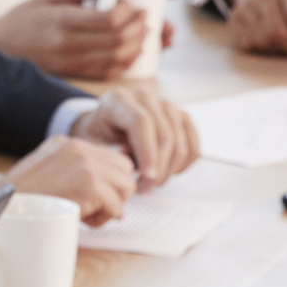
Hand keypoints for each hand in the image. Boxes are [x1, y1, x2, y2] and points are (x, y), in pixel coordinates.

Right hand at [0, 0, 144, 79]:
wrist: (0, 48)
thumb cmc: (24, 19)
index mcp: (63, 20)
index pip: (108, 19)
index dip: (127, 12)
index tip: (131, 3)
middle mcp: (69, 43)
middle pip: (118, 39)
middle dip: (138, 27)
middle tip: (145, 16)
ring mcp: (71, 62)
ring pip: (117, 57)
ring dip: (136, 45)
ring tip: (143, 32)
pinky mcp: (72, 73)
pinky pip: (107, 72)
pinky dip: (125, 62)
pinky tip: (132, 52)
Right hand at [2, 133, 141, 223]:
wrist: (2, 204)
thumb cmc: (20, 196)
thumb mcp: (47, 169)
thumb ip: (74, 169)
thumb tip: (108, 185)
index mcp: (70, 144)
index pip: (112, 157)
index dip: (110, 180)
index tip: (97, 196)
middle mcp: (81, 149)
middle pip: (125, 169)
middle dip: (116, 191)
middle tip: (95, 206)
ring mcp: (87, 165)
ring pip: (126, 187)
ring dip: (110, 206)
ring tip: (87, 213)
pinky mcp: (90, 185)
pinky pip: (116, 207)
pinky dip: (103, 219)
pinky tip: (83, 219)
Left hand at [74, 85, 197, 186]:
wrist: (106, 123)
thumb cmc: (98, 136)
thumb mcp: (92, 144)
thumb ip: (109, 153)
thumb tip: (131, 164)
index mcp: (119, 100)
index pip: (141, 122)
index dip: (147, 152)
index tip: (146, 178)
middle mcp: (146, 97)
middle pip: (164, 136)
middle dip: (158, 169)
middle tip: (144, 189)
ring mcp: (167, 105)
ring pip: (180, 143)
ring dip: (169, 170)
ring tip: (151, 183)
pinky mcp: (181, 116)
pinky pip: (193, 145)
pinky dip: (183, 165)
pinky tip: (167, 173)